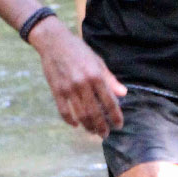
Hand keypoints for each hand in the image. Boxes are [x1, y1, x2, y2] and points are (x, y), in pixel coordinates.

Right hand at [33, 22, 125, 136]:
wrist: (54, 41)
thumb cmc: (79, 51)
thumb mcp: (98, 61)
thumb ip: (110, 79)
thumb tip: (123, 94)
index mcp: (96, 75)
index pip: (109, 102)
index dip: (115, 116)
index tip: (119, 125)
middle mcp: (83, 83)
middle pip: (95, 112)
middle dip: (102, 127)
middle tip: (106, 134)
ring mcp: (68, 88)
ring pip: (80, 115)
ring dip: (88, 126)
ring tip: (93, 132)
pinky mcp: (56, 90)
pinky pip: (63, 111)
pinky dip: (70, 121)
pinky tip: (76, 125)